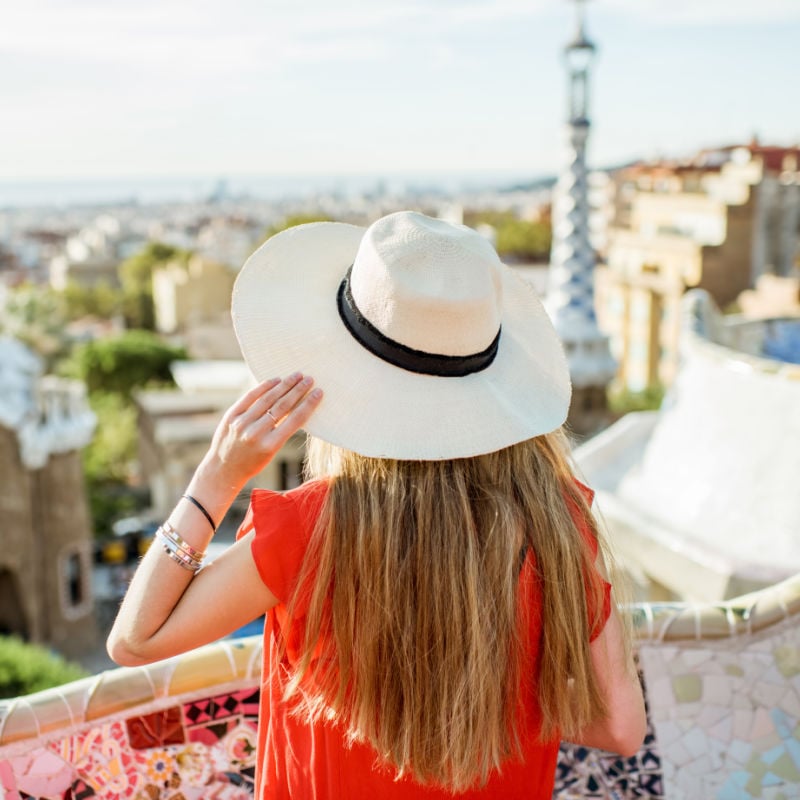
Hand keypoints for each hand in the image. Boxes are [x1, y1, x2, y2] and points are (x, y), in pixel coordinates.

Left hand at [202, 373, 321, 490]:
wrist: (223, 470)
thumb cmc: (253, 463)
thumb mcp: (272, 452)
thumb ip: (283, 431)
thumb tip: (297, 405)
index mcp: (271, 445)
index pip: (295, 420)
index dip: (309, 404)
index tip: (318, 392)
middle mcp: (256, 433)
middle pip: (282, 406)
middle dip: (298, 390)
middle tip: (309, 379)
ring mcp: (242, 423)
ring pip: (267, 398)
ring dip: (284, 385)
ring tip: (296, 376)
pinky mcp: (231, 416)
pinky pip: (250, 397)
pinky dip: (264, 387)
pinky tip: (275, 380)